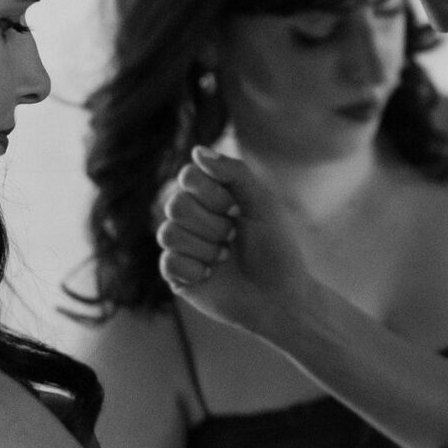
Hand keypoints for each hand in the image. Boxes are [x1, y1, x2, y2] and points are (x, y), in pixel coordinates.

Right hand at [156, 148, 313, 341]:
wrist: (280, 297)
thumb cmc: (276, 248)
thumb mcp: (262, 203)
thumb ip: (234, 171)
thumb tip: (196, 150)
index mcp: (212, 195)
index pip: (188, 176)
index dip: (212, 194)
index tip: (237, 210)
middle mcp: (192, 216)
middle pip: (175, 204)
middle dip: (212, 224)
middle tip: (233, 237)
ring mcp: (182, 245)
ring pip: (169, 233)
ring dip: (206, 248)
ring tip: (225, 258)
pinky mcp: (175, 273)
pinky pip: (168, 262)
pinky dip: (196, 270)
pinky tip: (211, 275)